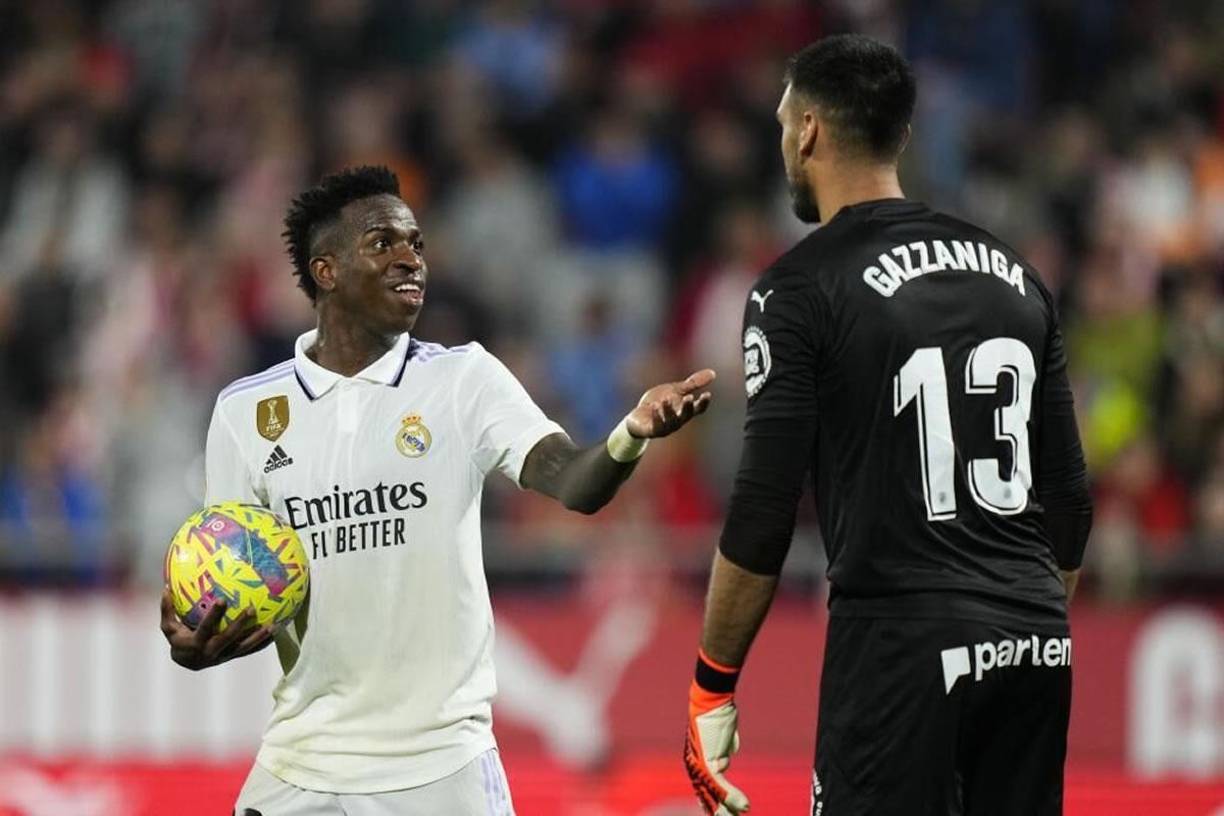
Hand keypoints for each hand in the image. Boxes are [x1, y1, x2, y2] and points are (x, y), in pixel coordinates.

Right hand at [159, 588, 274, 670]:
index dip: (214, 616)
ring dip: (258, 637)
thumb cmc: (178, 639)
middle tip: (251, 609)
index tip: (221, 600)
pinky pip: (250, 651)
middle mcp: (211, 652)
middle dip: (239, 625)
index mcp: (195, 643)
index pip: (205, 628)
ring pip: (243, 647)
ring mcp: (224, 656)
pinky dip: (262, 643)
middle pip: (227, 639)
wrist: (187, 662)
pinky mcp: (233, 656)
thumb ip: (167, 609)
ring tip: (273, 625)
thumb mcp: (168, 627)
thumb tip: (165, 587)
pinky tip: (276, 633)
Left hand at [626, 369, 714, 438]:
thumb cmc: (658, 403)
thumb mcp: (675, 390)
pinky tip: (654, 406)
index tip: (707, 394)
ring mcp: (665, 428)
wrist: (638, 417)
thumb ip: (692, 384)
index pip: (697, 409)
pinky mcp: (651, 431)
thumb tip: (713, 373)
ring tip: (666, 399)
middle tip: (688, 397)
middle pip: (686, 416)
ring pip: (671, 422)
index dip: (703, 403)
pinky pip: (656, 426)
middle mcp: (677, 421)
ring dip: (669, 411)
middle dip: (687, 408)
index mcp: (684, 411)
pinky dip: (656, 416)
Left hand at [685, 691, 749, 813]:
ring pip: (714, 794)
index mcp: (696, 761)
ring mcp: (699, 764)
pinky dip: (732, 796)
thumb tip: (727, 757)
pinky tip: (744, 805)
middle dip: (720, 810)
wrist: (711, 699)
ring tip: (743, 814)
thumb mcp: (723, 736)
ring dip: (729, 807)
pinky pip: (719, 784)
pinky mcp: (706, 761)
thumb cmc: (717, 713)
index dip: (713, 802)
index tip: (722, 814)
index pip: (704, 788)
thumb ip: (724, 749)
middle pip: (707, 795)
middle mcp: (693, 765)